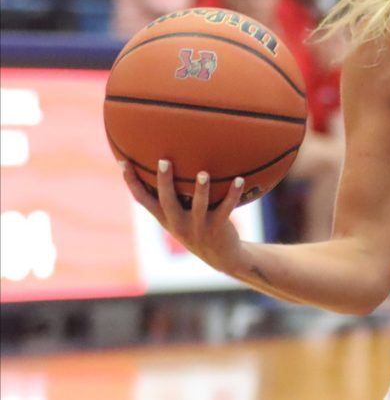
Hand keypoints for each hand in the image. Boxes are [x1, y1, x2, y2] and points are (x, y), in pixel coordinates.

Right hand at [121, 159, 245, 274]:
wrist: (220, 255)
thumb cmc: (197, 226)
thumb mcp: (179, 215)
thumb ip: (172, 195)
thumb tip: (168, 162)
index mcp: (165, 217)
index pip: (142, 199)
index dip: (132, 182)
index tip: (123, 162)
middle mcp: (177, 223)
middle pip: (167, 201)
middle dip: (164, 181)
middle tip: (164, 161)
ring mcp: (198, 227)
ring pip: (198, 206)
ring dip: (201, 189)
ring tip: (203, 173)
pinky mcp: (217, 228)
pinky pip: (226, 208)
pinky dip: (233, 194)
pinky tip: (239, 179)